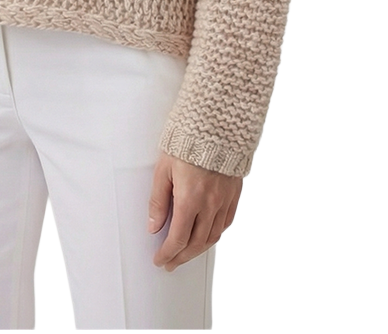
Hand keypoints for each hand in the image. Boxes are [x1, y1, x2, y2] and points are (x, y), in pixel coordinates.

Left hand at [148, 152, 241, 269]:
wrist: (216, 125)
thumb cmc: (187, 142)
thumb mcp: (163, 169)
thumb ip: (158, 200)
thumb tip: (154, 226)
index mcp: (190, 199)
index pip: (178, 238)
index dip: (168, 253)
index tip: (160, 260)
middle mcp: (210, 204)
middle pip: (196, 243)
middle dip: (181, 257)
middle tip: (170, 262)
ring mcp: (224, 200)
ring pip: (213, 236)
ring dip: (198, 250)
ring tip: (186, 253)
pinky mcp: (234, 194)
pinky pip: (226, 223)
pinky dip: (215, 234)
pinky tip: (206, 235)